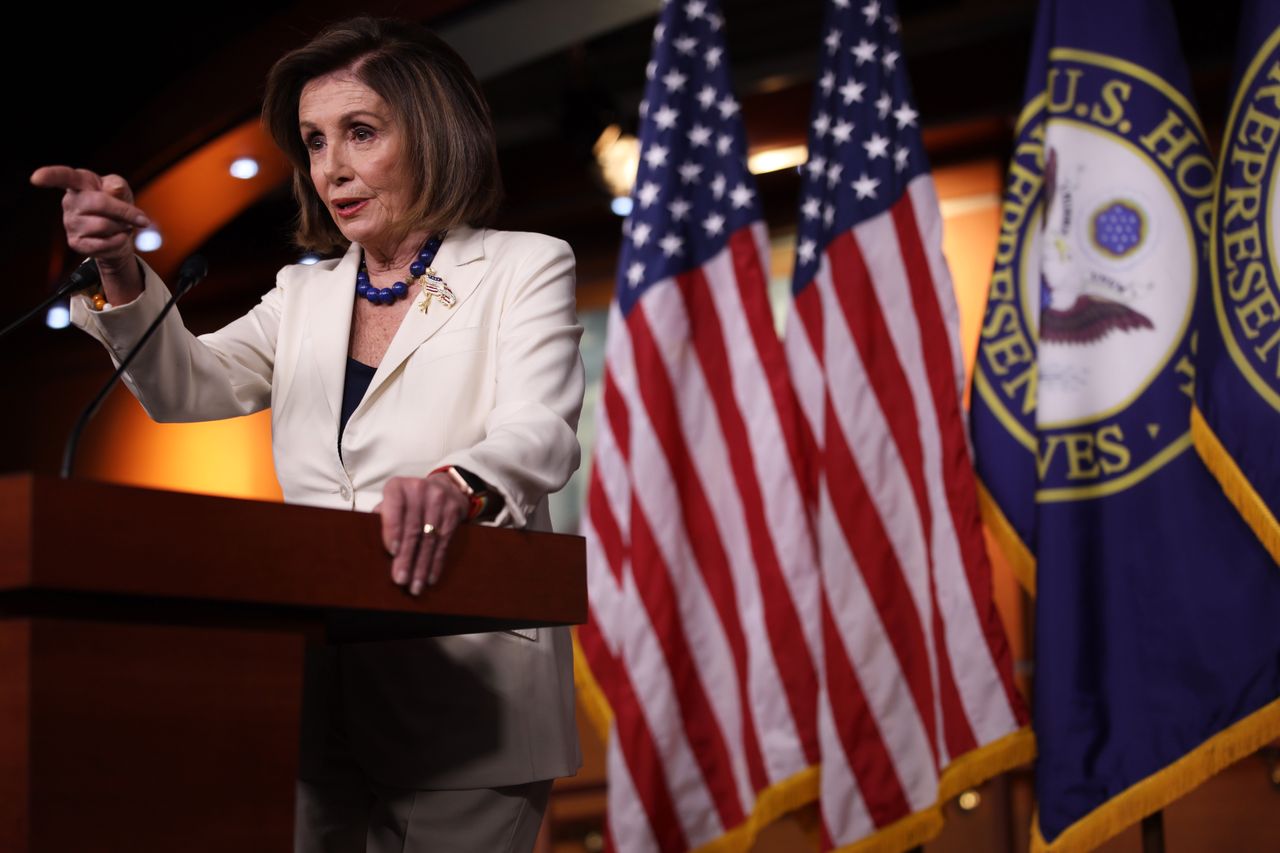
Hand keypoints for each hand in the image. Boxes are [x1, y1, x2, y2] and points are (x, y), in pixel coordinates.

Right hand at [30, 165, 150, 302]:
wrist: (121, 233)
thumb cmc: (118, 205)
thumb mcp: (122, 190)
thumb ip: (118, 186)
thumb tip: (113, 189)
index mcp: (79, 183)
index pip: (63, 176)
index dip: (49, 176)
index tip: (37, 178)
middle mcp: (70, 201)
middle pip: (100, 203)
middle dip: (125, 211)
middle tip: (139, 218)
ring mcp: (70, 223)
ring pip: (104, 225)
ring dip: (122, 227)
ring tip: (119, 226)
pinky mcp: (75, 243)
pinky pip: (103, 243)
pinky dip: (119, 241)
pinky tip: (117, 237)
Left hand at [373, 472, 469, 594]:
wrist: (445, 487)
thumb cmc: (409, 500)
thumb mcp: (392, 501)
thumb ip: (381, 518)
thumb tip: (369, 544)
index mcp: (398, 487)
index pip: (395, 508)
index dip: (393, 530)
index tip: (391, 551)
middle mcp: (419, 490)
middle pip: (413, 528)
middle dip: (407, 557)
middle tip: (400, 578)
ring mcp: (439, 500)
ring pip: (430, 539)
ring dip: (421, 565)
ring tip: (414, 585)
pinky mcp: (453, 513)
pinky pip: (444, 542)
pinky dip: (436, 563)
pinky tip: (430, 578)